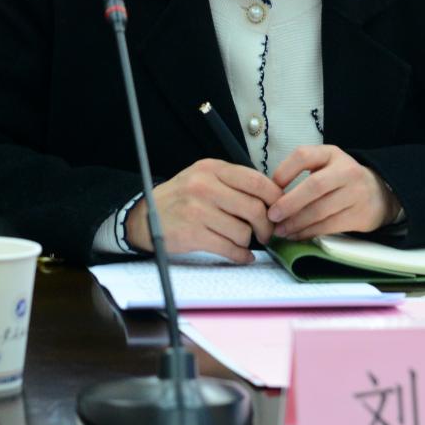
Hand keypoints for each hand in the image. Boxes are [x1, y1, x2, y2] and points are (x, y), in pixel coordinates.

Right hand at [125, 158, 283, 263]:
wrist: (145, 215)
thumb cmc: (182, 198)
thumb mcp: (204, 178)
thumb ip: (234, 183)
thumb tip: (272, 198)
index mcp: (212, 168)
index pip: (256, 180)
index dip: (274, 198)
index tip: (279, 210)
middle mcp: (205, 186)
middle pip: (254, 208)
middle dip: (267, 225)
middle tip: (267, 233)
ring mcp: (197, 210)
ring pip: (243, 231)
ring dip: (250, 242)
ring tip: (246, 242)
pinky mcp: (192, 234)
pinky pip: (229, 248)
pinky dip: (240, 255)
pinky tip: (242, 255)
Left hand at [266, 145, 400, 240]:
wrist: (379, 194)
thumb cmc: (340, 179)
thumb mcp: (325, 166)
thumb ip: (302, 174)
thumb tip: (270, 195)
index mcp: (331, 154)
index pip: (304, 155)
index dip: (284, 171)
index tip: (270, 188)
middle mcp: (346, 170)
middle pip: (314, 186)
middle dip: (290, 203)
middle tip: (272, 216)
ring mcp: (356, 193)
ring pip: (321, 210)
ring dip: (296, 222)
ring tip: (280, 230)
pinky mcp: (360, 215)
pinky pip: (329, 226)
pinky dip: (309, 232)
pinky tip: (296, 235)